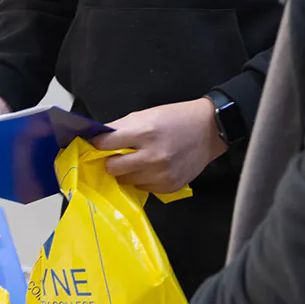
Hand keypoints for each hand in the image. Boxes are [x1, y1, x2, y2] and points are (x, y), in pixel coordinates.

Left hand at [91, 98, 225, 193]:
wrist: (209, 130)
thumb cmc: (175, 119)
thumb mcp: (145, 115)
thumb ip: (120, 127)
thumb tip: (97, 138)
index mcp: (144, 132)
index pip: (106, 144)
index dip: (97, 144)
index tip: (96, 144)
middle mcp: (152, 156)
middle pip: (112, 167)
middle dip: (110, 161)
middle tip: (116, 155)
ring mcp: (161, 174)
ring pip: (125, 181)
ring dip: (126, 172)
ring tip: (136, 161)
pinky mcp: (169, 186)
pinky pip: (142, 188)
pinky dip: (142, 180)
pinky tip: (150, 168)